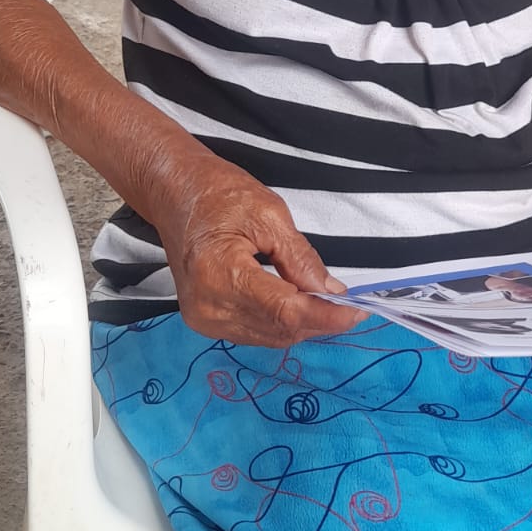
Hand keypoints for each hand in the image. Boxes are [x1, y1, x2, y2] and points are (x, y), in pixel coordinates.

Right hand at [149, 150, 367, 348]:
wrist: (174, 194)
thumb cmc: (216, 194)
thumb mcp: (268, 213)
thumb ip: (300, 258)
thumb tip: (331, 291)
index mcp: (219, 274)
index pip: (284, 311)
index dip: (325, 316)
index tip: (356, 312)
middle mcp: (208, 306)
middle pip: (279, 329)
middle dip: (319, 320)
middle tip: (350, 306)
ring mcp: (204, 319)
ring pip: (270, 336)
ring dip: (302, 324)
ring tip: (327, 303)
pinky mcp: (205, 322)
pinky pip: (255, 332)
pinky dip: (282, 323)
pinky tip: (298, 305)